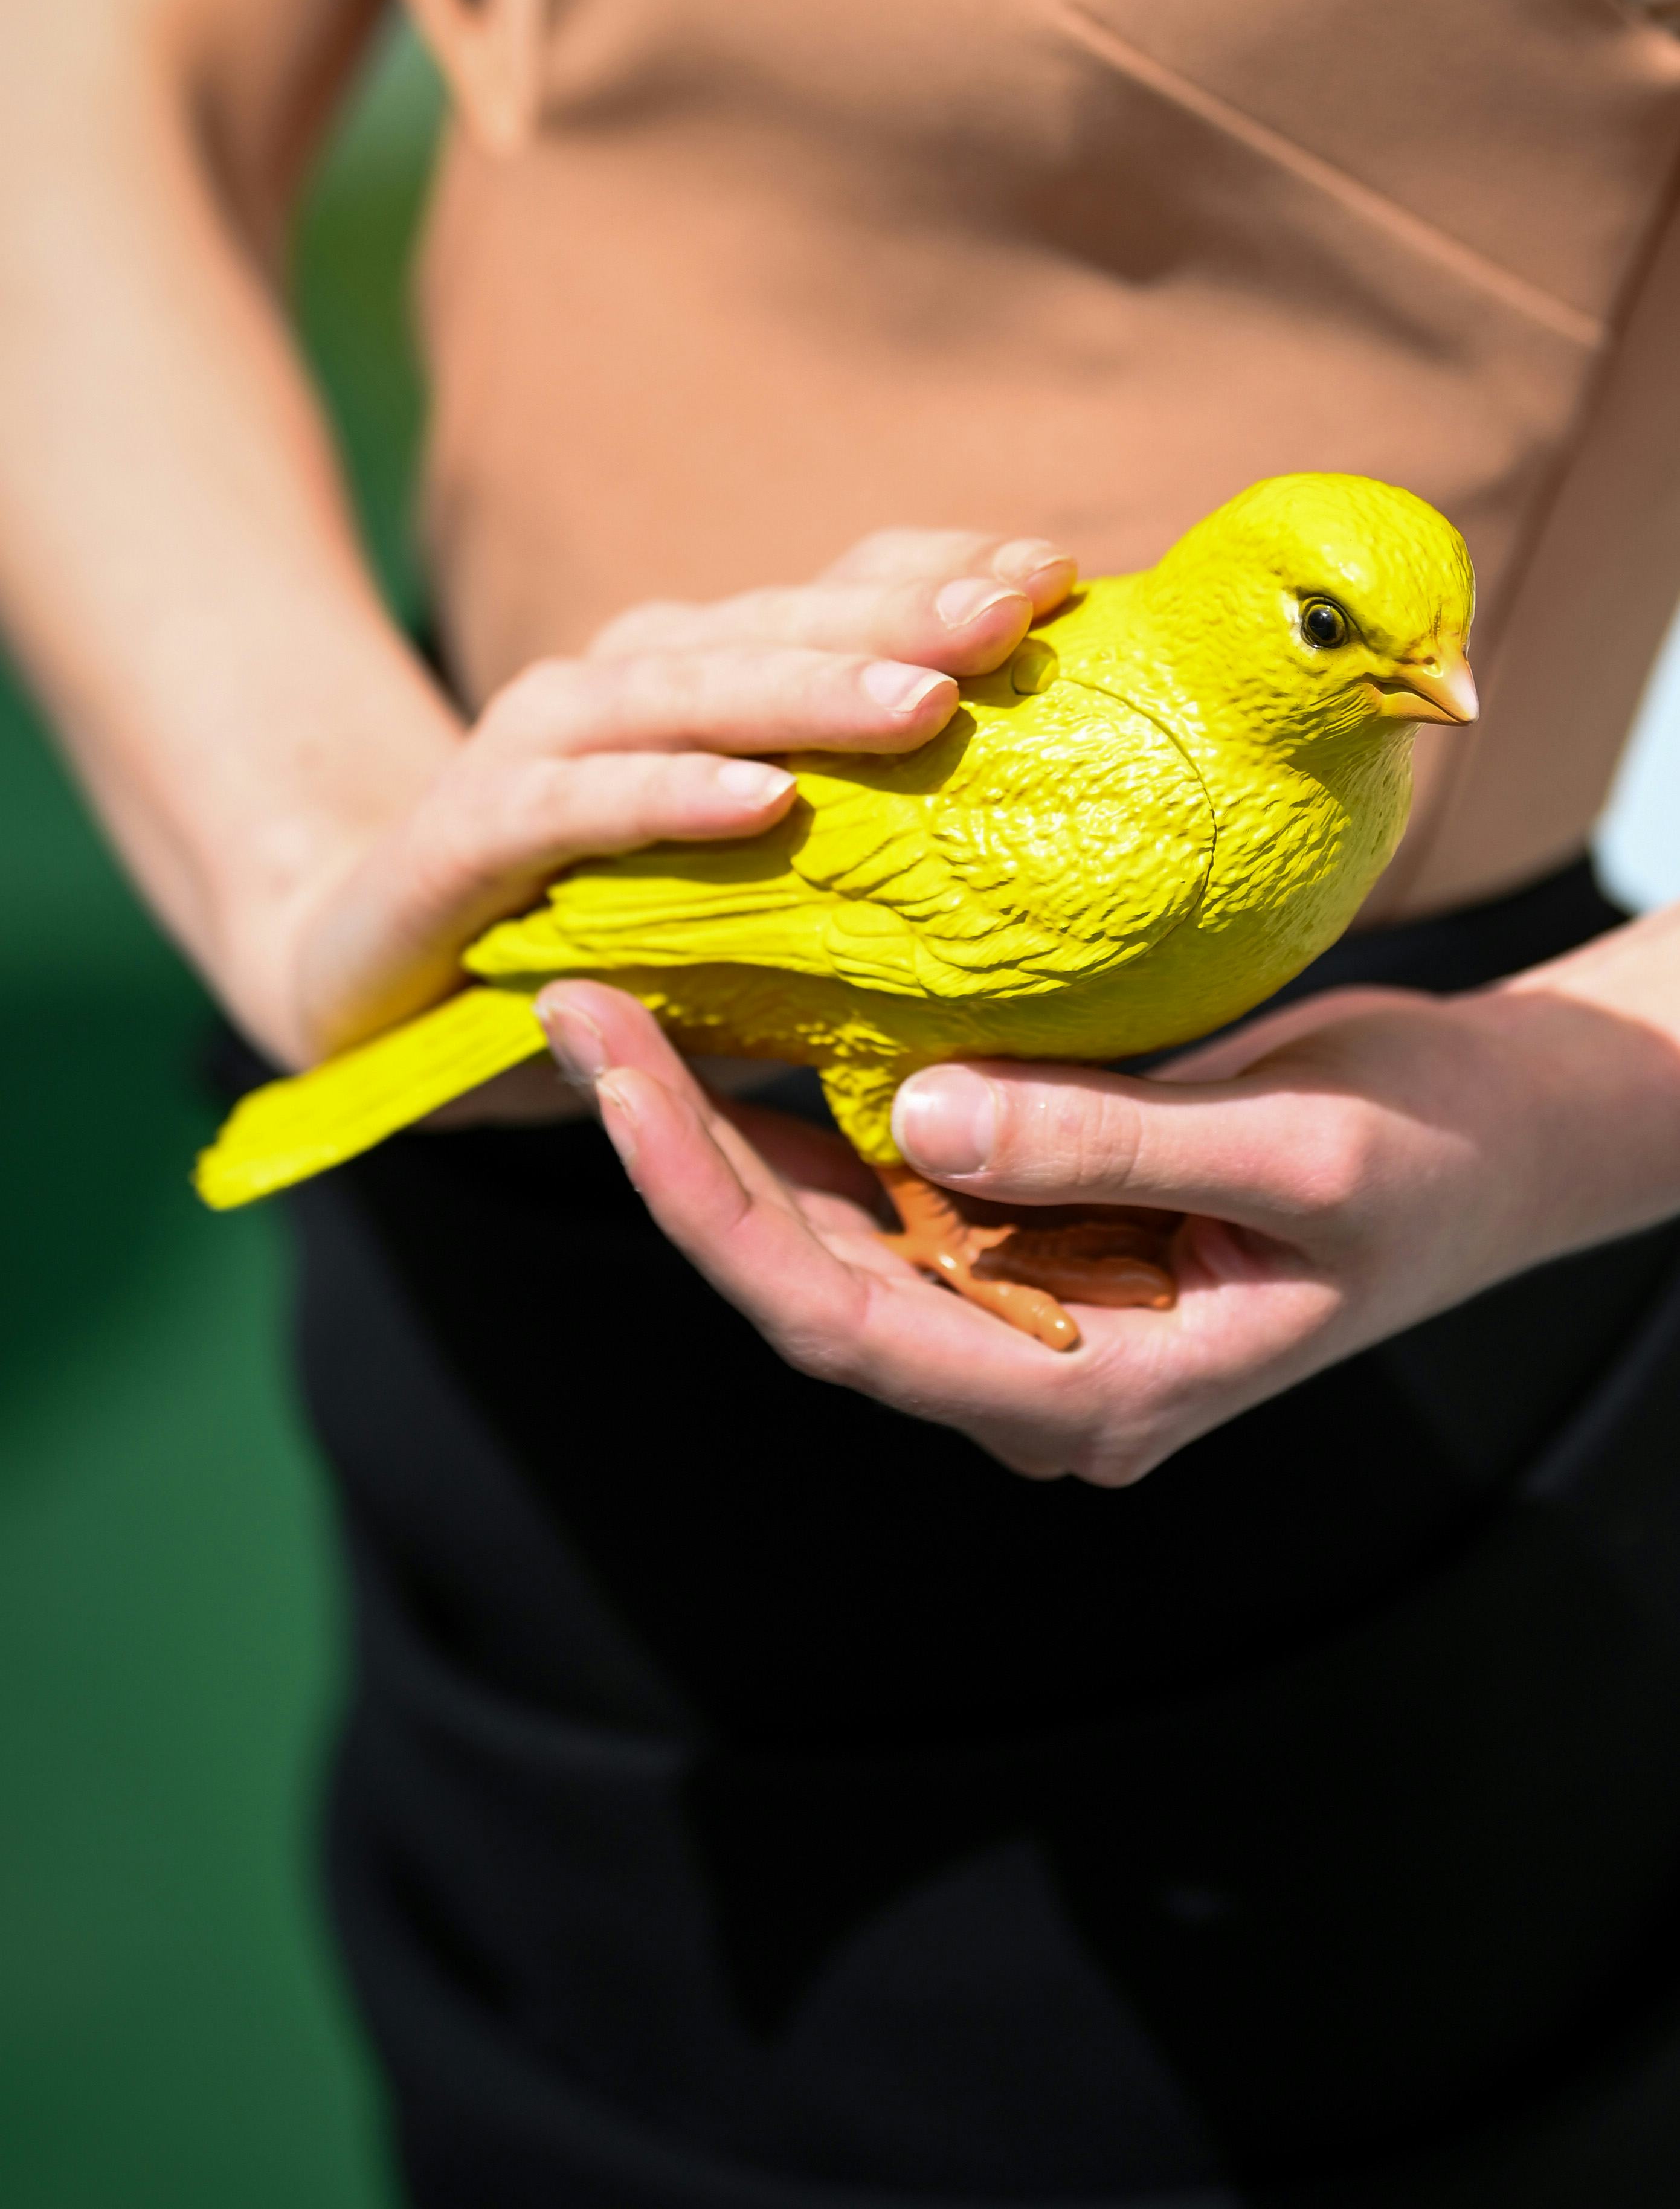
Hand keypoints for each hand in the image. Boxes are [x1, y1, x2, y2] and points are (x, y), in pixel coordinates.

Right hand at [248, 529, 1075, 1114]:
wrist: (368, 979)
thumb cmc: (587, 934)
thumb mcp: (746, 901)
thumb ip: (854, 878)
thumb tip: (1030, 896)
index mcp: (698, 678)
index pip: (833, 599)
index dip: (937, 575)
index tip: (1059, 574)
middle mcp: (622, 681)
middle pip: (777, 626)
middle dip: (905, 615)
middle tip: (1020, 611)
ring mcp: (538, 746)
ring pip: (687, 694)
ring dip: (807, 691)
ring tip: (924, 699)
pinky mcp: (468, 832)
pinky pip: (582, 805)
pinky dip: (670, 795)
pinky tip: (765, 800)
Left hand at [537, 963, 1679, 1481]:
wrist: (1512, 1146)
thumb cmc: (1437, 1157)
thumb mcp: (1301, 1151)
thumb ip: (1113, 1144)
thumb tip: (922, 1114)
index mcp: (1086, 1394)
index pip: (834, 1313)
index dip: (698, 1194)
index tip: (609, 1059)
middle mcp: (1031, 1369)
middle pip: (799, 1277)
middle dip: (672, 1146)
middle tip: (572, 998)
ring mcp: (1027, 1309)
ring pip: (824, 1235)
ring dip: (716, 1130)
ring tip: (614, 1004)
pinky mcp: (1035, 1234)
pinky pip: (885, 1188)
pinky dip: (803, 1112)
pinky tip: (734, 1028)